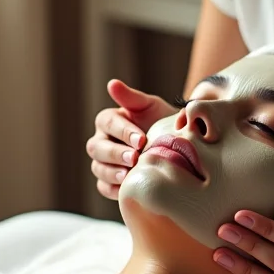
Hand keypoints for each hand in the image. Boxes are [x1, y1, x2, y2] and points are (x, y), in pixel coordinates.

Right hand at [86, 80, 176, 199]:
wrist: (175, 146)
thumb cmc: (160, 122)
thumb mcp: (151, 107)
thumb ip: (132, 98)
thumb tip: (112, 84)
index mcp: (108, 121)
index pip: (108, 123)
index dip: (123, 131)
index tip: (141, 139)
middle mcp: (101, 141)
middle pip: (97, 147)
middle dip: (116, 153)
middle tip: (135, 158)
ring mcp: (103, 162)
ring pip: (98, 168)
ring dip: (112, 172)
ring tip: (129, 175)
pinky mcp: (108, 182)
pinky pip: (104, 187)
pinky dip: (113, 189)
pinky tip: (128, 188)